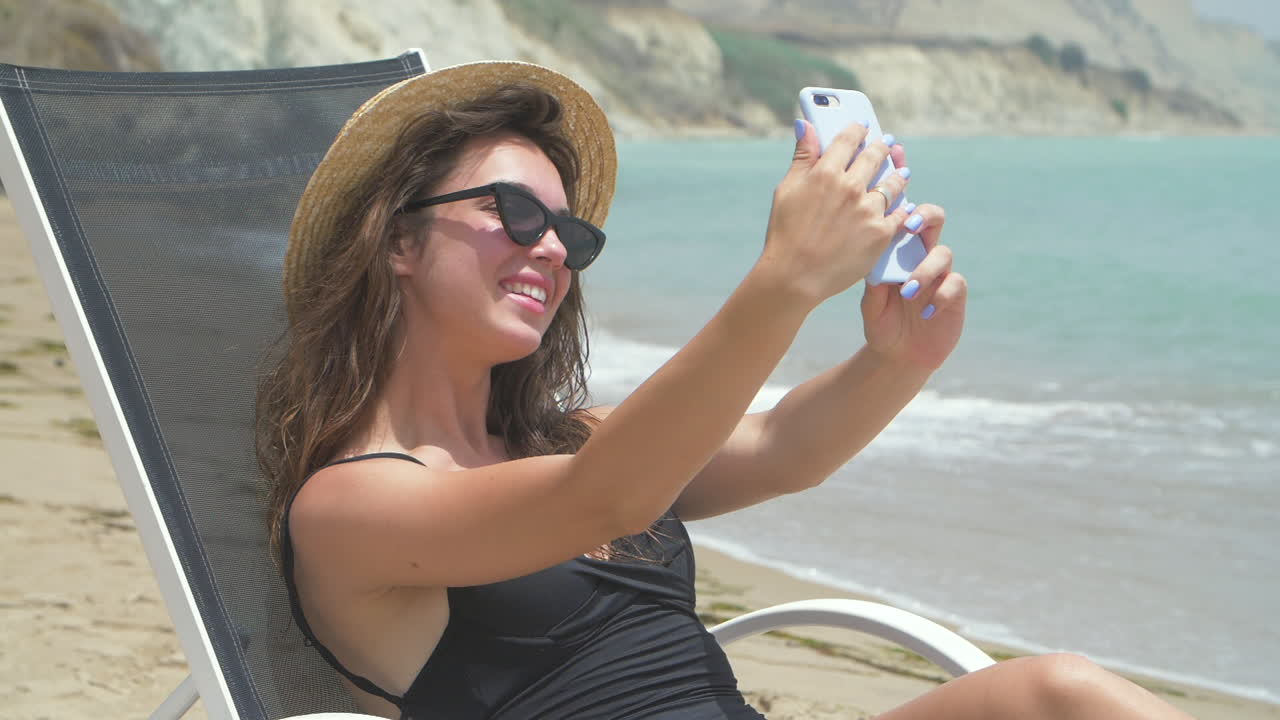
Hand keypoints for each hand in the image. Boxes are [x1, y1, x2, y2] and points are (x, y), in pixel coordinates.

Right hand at [756, 119, 912, 305]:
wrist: (795, 276)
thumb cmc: (786, 233)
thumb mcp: (787, 190)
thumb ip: (802, 156)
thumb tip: (806, 124)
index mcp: (825, 172)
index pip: (848, 139)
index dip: (858, 129)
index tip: (863, 126)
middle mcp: (850, 187)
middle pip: (875, 156)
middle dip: (881, 147)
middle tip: (887, 143)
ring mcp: (868, 210)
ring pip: (893, 183)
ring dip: (898, 174)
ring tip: (902, 171)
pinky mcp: (881, 233)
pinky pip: (900, 213)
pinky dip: (903, 206)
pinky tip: (905, 203)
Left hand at [861, 201, 966, 370]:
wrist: (899, 357)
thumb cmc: (882, 325)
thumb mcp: (871, 307)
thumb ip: (873, 286)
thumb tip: (876, 264)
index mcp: (899, 253)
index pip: (904, 221)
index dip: (902, 210)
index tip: (892, 211)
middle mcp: (922, 257)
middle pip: (934, 220)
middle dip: (926, 216)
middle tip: (910, 226)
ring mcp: (941, 274)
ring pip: (943, 254)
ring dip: (924, 269)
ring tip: (908, 292)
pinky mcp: (955, 295)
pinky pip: (955, 283)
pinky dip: (940, 295)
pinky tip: (926, 312)